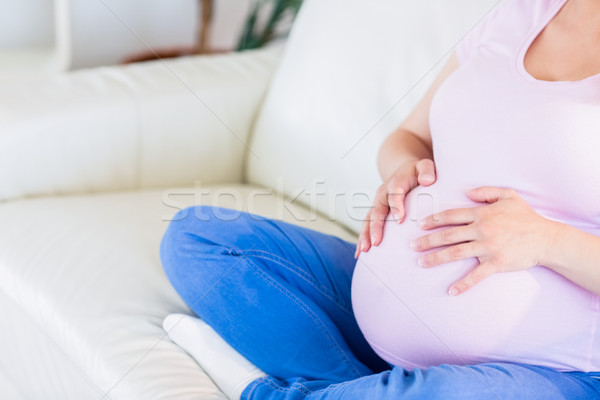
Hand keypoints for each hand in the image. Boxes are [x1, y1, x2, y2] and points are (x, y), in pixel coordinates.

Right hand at [355, 158, 435, 257]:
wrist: (403, 171)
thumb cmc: (417, 172)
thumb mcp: (424, 166)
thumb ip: (427, 171)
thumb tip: (428, 181)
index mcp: (396, 183)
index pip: (394, 193)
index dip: (396, 205)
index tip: (399, 220)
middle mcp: (382, 194)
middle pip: (377, 210)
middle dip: (376, 227)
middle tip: (376, 242)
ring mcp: (377, 204)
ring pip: (368, 219)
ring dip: (365, 235)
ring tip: (364, 251)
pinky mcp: (375, 212)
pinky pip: (367, 225)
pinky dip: (363, 239)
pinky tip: (361, 253)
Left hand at [410, 186, 555, 295]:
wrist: (546, 238)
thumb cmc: (527, 217)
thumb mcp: (508, 195)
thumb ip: (486, 191)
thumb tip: (467, 192)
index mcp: (482, 214)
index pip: (451, 216)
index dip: (433, 220)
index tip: (420, 225)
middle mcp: (481, 229)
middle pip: (447, 234)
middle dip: (427, 240)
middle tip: (412, 245)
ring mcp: (488, 247)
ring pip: (455, 253)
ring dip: (436, 258)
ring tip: (421, 262)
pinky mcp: (496, 263)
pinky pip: (476, 275)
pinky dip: (463, 284)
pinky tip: (451, 291)